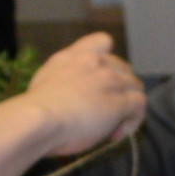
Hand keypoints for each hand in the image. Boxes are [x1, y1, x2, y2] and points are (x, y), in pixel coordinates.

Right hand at [20, 34, 145, 156]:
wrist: (39, 118)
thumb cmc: (34, 109)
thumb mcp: (44, 82)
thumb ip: (61, 81)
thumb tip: (65, 97)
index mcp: (75, 56)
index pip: (103, 41)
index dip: (109, 60)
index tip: (103, 80)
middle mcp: (96, 63)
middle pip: (124, 69)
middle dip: (119, 90)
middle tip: (105, 113)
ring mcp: (111, 80)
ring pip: (135, 87)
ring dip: (127, 107)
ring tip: (111, 127)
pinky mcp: (121, 101)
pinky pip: (139, 106)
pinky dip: (132, 121)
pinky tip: (116, 134)